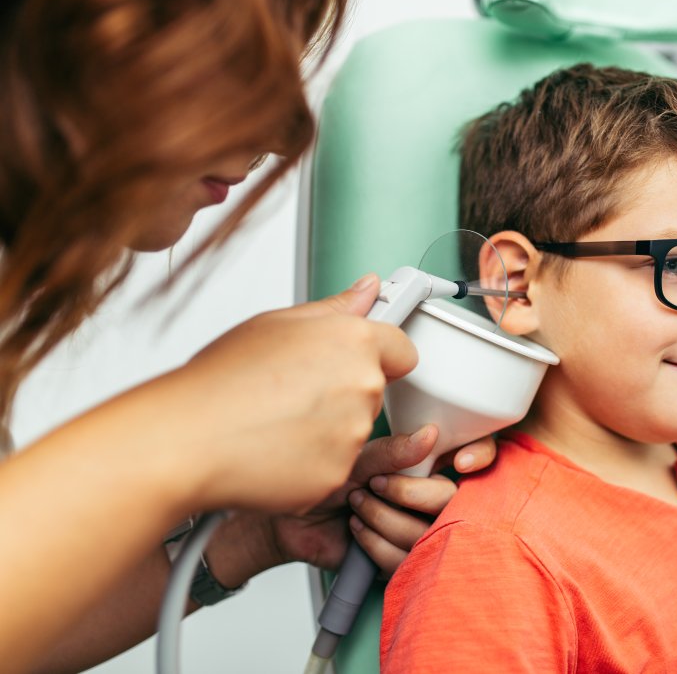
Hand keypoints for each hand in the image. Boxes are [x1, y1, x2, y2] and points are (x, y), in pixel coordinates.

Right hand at [159, 273, 417, 514]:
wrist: (185, 440)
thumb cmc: (219, 381)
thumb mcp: (274, 324)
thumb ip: (334, 309)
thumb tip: (367, 290)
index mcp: (352, 341)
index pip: (401, 349)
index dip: (381, 354)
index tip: (363, 359)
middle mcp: (362, 386)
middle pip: (373, 390)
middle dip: (342, 392)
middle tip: (292, 392)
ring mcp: (353, 434)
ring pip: (353, 431)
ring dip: (326, 430)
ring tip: (275, 421)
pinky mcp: (337, 476)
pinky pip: (334, 468)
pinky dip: (310, 464)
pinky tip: (273, 450)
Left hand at [203, 428, 497, 582]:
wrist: (281, 520)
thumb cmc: (316, 478)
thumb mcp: (353, 457)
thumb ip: (393, 451)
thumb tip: (430, 435)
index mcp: (426, 461)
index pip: (477, 456)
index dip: (479, 457)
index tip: (460, 462)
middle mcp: (429, 494)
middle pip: (452, 500)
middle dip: (409, 492)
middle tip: (375, 485)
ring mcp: (418, 527)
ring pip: (428, 532)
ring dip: (385, 517)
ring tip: (357, 505)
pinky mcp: (401, 558)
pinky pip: (405, 558)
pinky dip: (375, 543)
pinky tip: (356, 530)